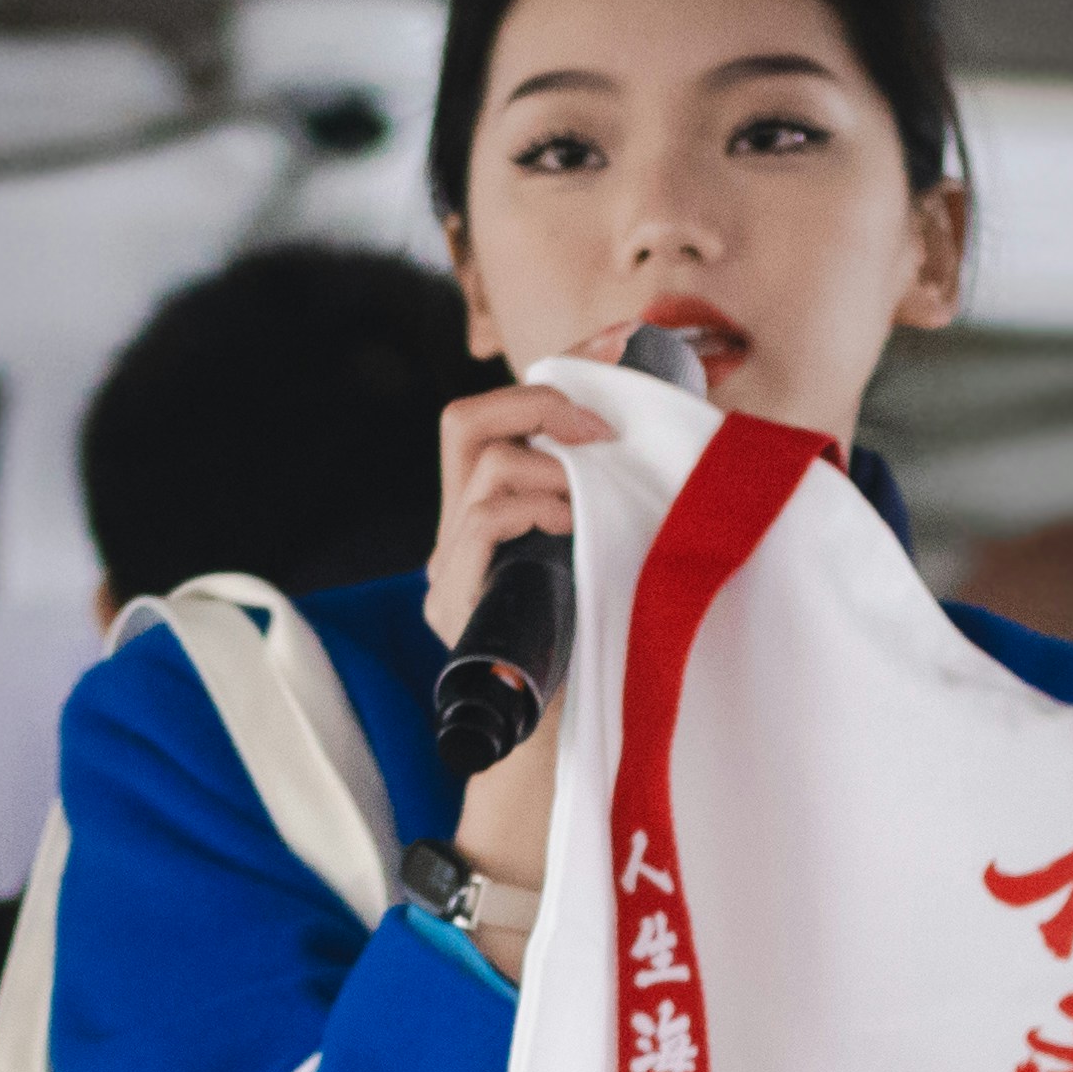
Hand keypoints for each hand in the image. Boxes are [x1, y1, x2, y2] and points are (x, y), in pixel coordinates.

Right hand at [422, 376, 611, 652]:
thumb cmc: (593, 634)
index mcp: (480, 512)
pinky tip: (573, 529)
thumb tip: (628, 421)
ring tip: (593, 500)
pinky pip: (485, 520)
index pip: (486, 418)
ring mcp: (445, 569)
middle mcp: (453, 534)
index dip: (544, 380)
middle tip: (599, 431)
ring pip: (485, 467)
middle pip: (462, 421)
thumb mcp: (594, 540)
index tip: (613, 350)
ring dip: (553, 469)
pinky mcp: (448, 604)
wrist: (570, 721)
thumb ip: (590, 490)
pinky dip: (537, 509)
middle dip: (537, 406)